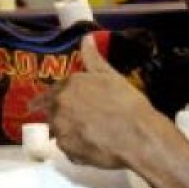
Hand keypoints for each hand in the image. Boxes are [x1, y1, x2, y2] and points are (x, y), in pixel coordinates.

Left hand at [51, 35, 171, 168]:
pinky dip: (75, 148)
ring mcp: (61, 128)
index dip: (54, 97)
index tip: (50, 103)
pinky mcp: (66, 150)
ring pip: (58, 130)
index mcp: (69, 84)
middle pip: (53, 111)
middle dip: (63, 115)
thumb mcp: (111, 76)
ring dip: (68, 131)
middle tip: (81, 121)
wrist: (138, 135)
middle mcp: (59, 105)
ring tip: (90, 134)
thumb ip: (93, 58)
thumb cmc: (127, 103)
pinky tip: (93, 146)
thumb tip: (85, 38)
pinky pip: (66, 148)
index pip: (52, 91)